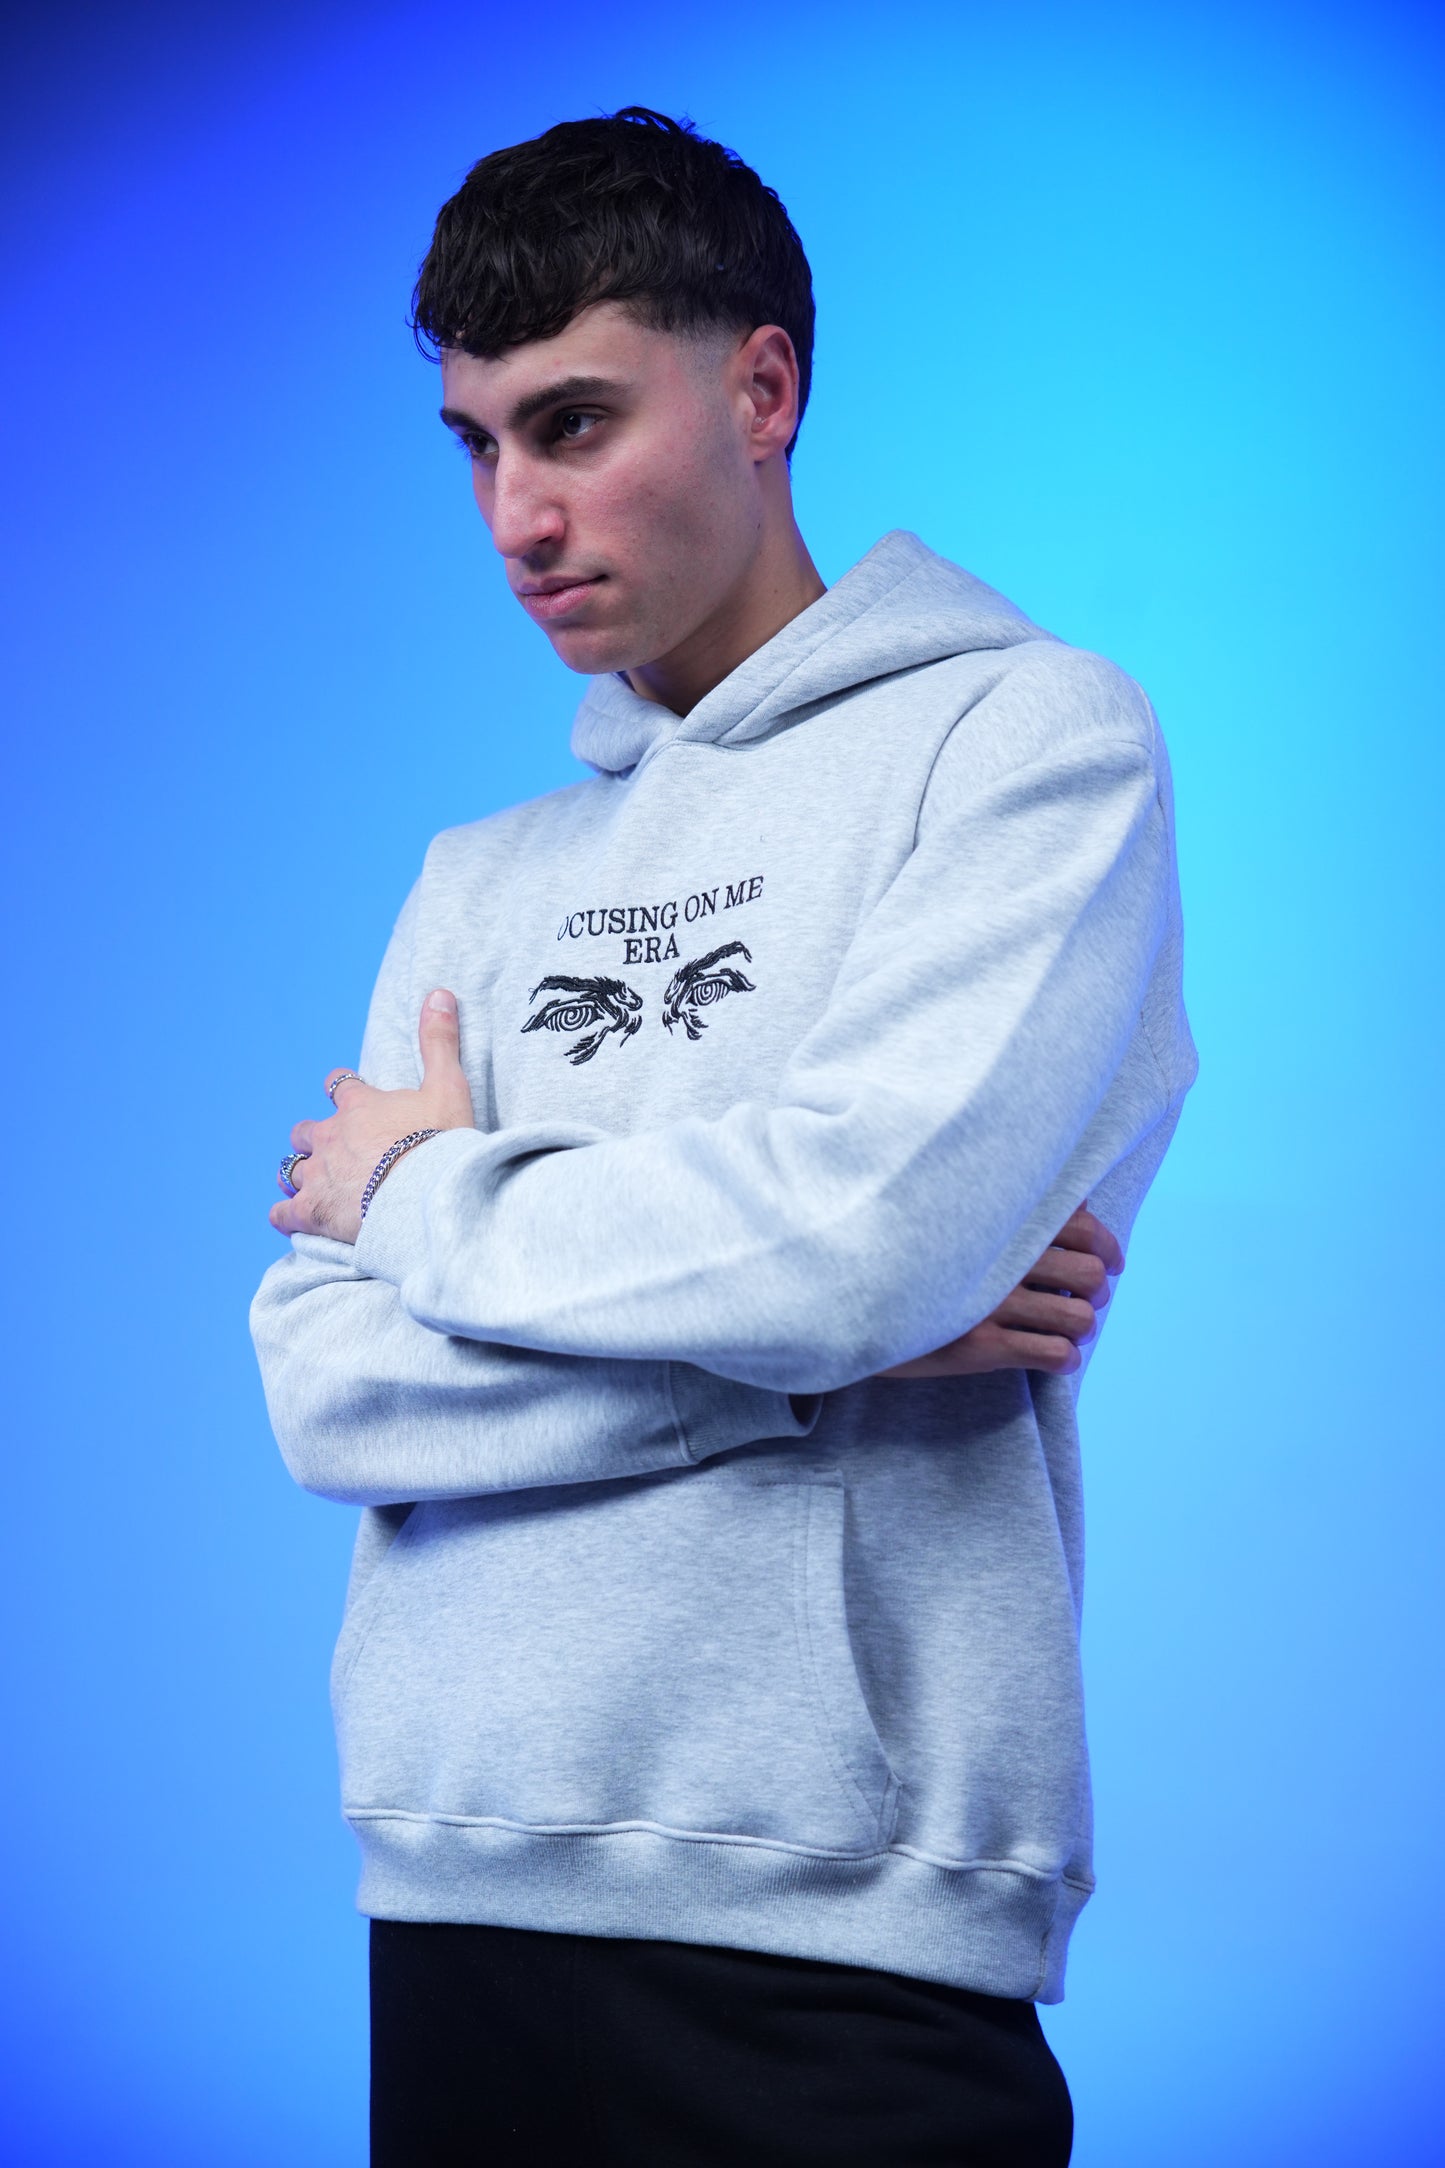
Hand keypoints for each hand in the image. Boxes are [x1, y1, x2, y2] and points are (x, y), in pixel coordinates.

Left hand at [268, 990, 474, 1244]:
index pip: (338, 1086)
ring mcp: (317, 1175)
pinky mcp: (312, 1211)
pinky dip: (285, 1214)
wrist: (426, 1197)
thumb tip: (439, 992)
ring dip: (298, 1174)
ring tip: (309, 1183)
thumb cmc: (440, 1142)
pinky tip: (290, 1218)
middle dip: (314, 1138)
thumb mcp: (448, 1086)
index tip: (346, 1095)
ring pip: (290, 1170)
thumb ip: (439, 1041)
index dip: (341, 1090)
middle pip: (305, 1131)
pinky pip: (282, 1213)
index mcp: (359, 1106)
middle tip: (331, 1148)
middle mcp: (330, 1136)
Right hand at [873, 1203, 1123, 1378]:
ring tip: (1068, 1329)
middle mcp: (1000, 1257)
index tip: (1111, 1260)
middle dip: (1098, 1291)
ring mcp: (990, 1302)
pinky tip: (1054, 1356)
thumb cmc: (914, 1254)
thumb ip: (1017, 1203)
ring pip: (1078, 1317)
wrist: (852, 1297)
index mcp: (1001, 1221)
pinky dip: (1065, 1359)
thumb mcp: (959, 1216)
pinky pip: (1052, 1355)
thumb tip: (1077, 1192)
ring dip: (1082, 1326)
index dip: (1108, 1247)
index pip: (1084, 1227)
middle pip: (1090, 1274)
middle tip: (1084, 1297)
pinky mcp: (979, 1345)